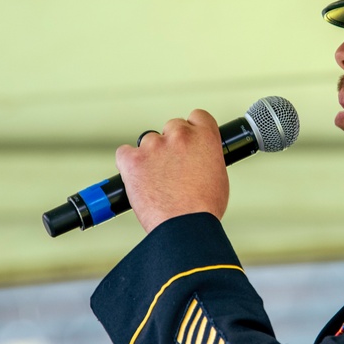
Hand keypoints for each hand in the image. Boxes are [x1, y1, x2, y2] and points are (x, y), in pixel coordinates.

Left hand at [115, 109, 229, 233]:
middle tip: (171, 166)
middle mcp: (180, 136)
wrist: (185, 227)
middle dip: (171, 143)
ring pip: (148, 141)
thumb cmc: (203, 209)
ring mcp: (155, 146)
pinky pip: (124, 153)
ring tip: (156, 180)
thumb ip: (206, 158)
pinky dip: (128, 164)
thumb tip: (197, 159)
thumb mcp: (218, 175)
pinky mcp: (133, 159)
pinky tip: (137, 177)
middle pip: (172, 126)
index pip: (197, 116)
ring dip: (150, 156)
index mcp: (205, 137)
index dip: (192, 129)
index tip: (189, 140)